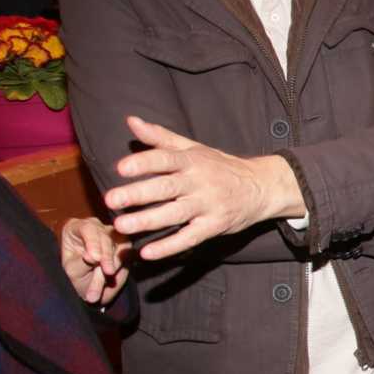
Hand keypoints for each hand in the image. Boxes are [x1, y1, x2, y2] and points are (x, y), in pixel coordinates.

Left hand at [59, 217, 130, 304]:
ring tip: (103, 283)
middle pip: (106, 237)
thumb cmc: (76, 275)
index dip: (93, 242)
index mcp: (77, 228)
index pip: (87, 229)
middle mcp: (96, 228)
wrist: (88, 288)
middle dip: (106, 259)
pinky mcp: (125, 246)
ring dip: (114, 266)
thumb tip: (93, 257)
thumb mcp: (73, 271)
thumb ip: (82, 263)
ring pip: (119, 246)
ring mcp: (112, 235)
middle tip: (107, 274)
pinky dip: (121, 267)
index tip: (95, 259)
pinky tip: (111, 278)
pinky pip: (128, 254)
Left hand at [104, 115, 303, 260]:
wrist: (262, 187)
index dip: (144, 163)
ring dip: (148, 221)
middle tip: (111, 200)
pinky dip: (169, 246)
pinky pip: (190, 238)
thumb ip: (161, 137)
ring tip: (122, 226)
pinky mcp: (214, 226)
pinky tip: (147, 253)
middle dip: (138, 194)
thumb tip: (131, 121)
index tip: (121, 168)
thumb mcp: (194, 148)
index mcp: (192, 160)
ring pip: (176, 214)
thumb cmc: (221, 167)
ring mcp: (208, 205)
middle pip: (166, 187)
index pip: (166, 159)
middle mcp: (200, 182)